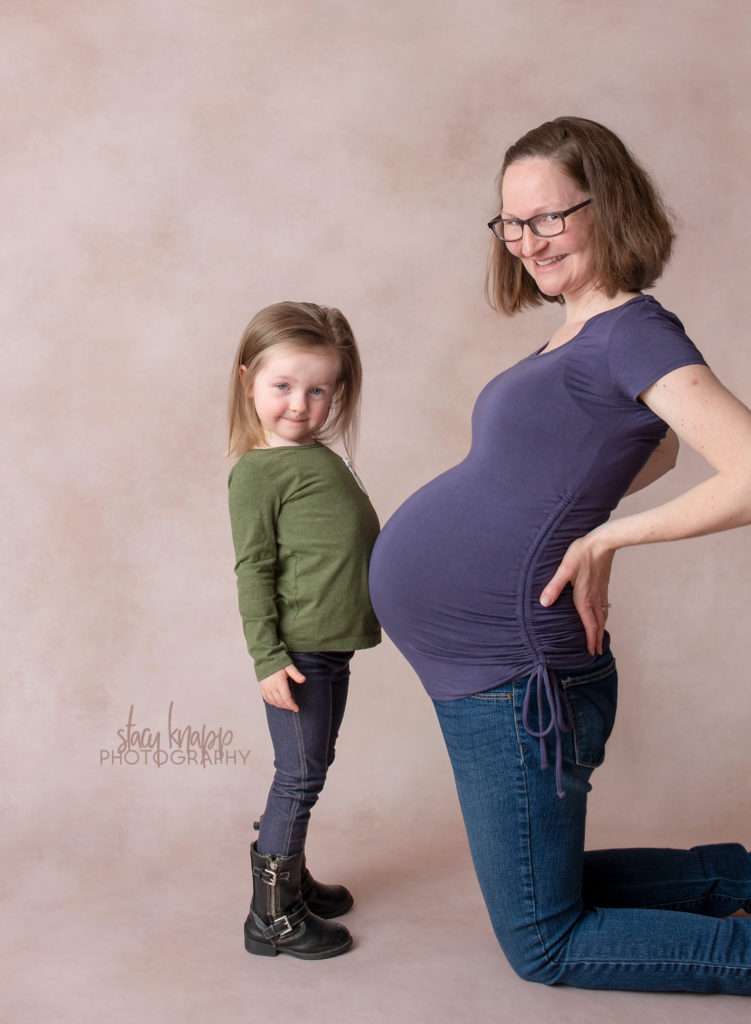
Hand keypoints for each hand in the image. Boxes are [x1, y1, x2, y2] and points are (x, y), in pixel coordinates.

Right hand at [259, 663, 305, 710]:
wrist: (265, 657)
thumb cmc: (277, 660)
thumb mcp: (288, 666)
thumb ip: (296, 674)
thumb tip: (303, 680)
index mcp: (279, 682)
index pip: (286, 698)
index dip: (291, 705)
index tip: (296, 708)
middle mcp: (271, 686)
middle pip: (280, 701)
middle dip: (287, 706)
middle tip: (292, 707)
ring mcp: (266, 687)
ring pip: (273, 701)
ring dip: (280, 706)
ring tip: (286, 706)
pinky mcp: (262, 687)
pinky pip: (266, 699)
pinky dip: (272, 703)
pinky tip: (276, 703)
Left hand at [538, 530, 615, 655]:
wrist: (602, 542)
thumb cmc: (581, 554)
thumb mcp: (564, 570)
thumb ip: (554, 586)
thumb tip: (544, 603)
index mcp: (584, 598)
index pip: (589, 624)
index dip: (591, 640)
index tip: (592, 652)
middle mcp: (594, 598)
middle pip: (598, 623)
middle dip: (597, 639)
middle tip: (597, 652)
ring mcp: (600, 592)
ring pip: (603, 615)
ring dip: (601, 628)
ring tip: (600, 637)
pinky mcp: (603, 585)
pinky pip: (604, 606)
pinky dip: (603, 616)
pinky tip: (601, 614)